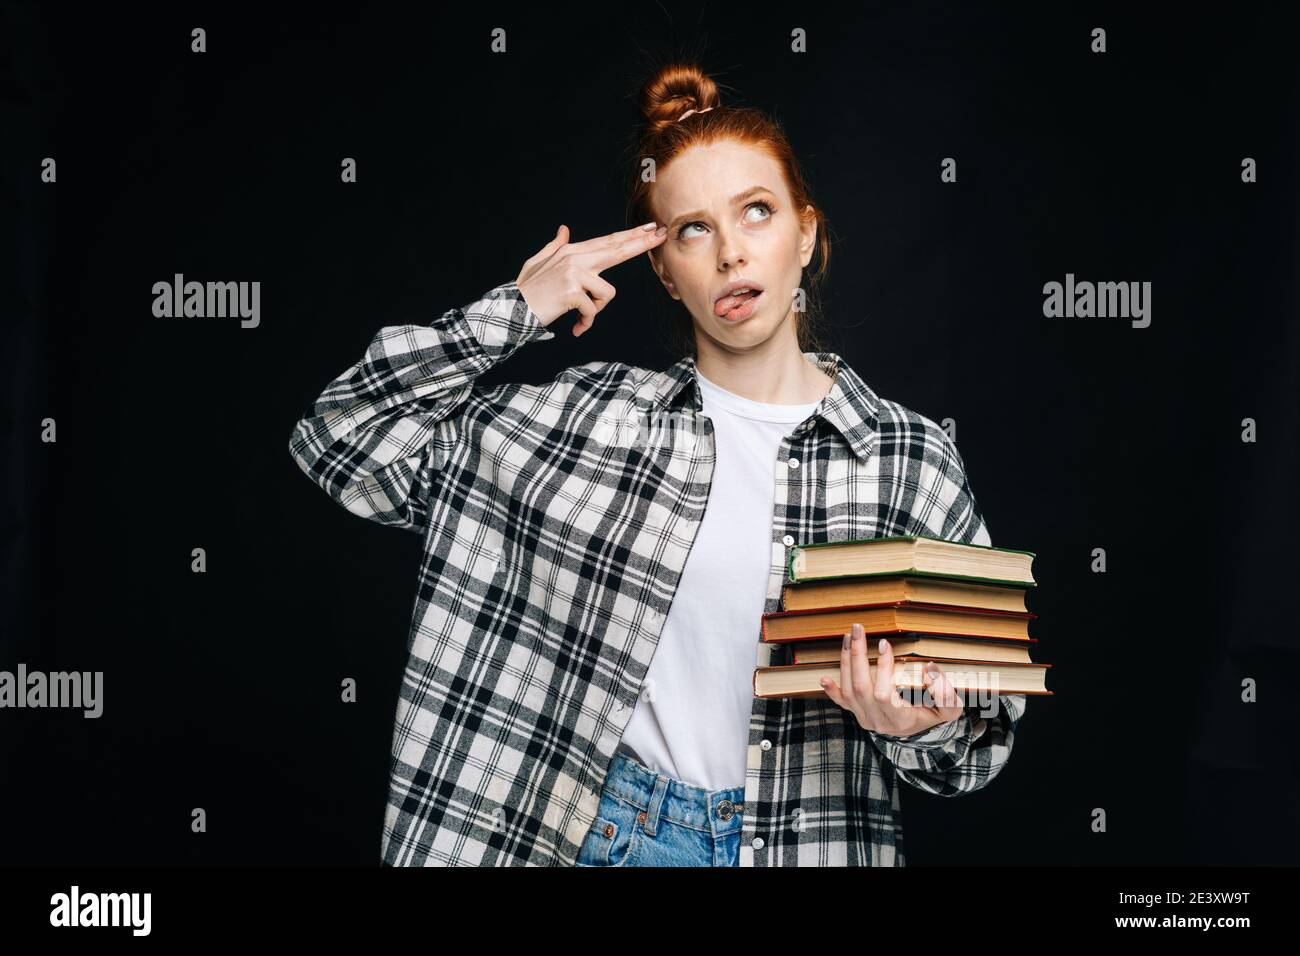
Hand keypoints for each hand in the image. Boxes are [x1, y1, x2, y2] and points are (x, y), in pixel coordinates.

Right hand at [515, 222, 668, 336]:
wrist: (513, 310)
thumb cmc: (527, 291)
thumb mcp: (538, 264)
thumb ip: (554, 247)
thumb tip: (563, 229)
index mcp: (571, 252)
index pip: (607, 242)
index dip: (630, 236)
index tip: (650, 229)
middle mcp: (575, 258)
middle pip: (616, 250)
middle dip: (641, 243)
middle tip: (661, 235)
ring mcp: (574, 273)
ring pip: (607, 293)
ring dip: (595, 311)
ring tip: (580, 317)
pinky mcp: (572, 291)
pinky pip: (593, 310)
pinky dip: (586, 323)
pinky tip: (576, 327)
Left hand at [820, 623, 965, 736]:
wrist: (921, 733)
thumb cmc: (935, 715)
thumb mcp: (950, 708)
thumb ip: (944, 692)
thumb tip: (930, 668)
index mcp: (900, 719)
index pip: (883, 693)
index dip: (882, 669)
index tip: (884, 644)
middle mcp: (878, 721)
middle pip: (860, 688)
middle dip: (857, 655)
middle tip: (858, 630)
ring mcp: (865, 718)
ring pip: (848, 690)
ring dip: (846, 661)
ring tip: (848, 637)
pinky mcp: (858, 714)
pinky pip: (841, 703)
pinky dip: (831, 690)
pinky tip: (824, 677)